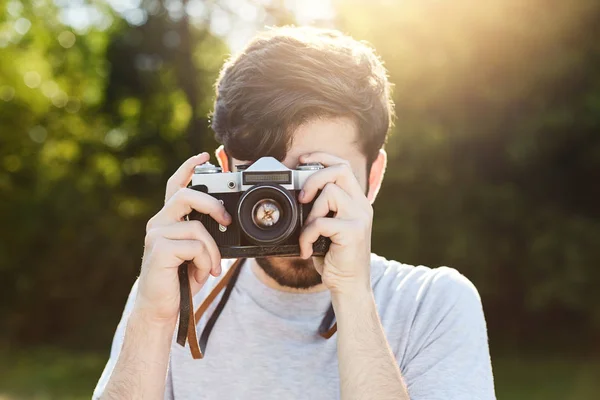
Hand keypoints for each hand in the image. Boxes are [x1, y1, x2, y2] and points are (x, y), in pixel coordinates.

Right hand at [134, 152, 231, 323]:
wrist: (161, 308)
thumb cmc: (180, 280)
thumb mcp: (195, 252)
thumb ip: (203, 234)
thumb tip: (225, 222)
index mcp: (167, 220)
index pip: (175, 186)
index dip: (188, 168)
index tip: (203, 156)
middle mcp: (158, 223)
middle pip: (186, 195)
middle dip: (213, 204)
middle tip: (227, 221)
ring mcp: (156, 235)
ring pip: (197, 227)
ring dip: (212, 250)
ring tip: (210, 267)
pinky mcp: (159, 250)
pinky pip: (195, 246)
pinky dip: (205, 261)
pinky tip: (201, 274)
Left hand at [298, 152, 372, 294]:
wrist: (349, 286)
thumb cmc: (334, 257)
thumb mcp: (326, 228)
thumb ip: (320, 209)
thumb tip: (296, 194)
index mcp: (355, 200)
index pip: (343, 165)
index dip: (322, 157)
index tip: (302, 161)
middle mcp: (361, 205)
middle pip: (339, 170)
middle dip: (314, 178)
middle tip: (302, 198)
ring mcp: (359, 217)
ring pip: (330, 193)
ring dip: (310, 213)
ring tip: (308, 234)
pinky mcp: (353, 232)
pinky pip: (321, 222)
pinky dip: (307, 236)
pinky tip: (307, 249)